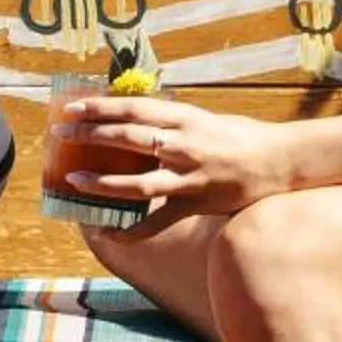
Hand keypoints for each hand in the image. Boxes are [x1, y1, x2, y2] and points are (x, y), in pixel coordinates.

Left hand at [58, 93, 290, 215]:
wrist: (280, 160)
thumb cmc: (240, 135)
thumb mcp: (202, 118)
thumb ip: (170, 120)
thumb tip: (135, 117)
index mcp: (184, 118)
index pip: (133, 109)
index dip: (100, 107)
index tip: (72, 107)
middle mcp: (184, 144)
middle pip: (128, 140)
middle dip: (91, 136)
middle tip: (62, 135)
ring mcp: (189, 176)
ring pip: (138, 182)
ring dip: (102, 182)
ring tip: (74, 180)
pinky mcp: (196, 203)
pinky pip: (158, 221)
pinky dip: (131, 231)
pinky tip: (107, 234)